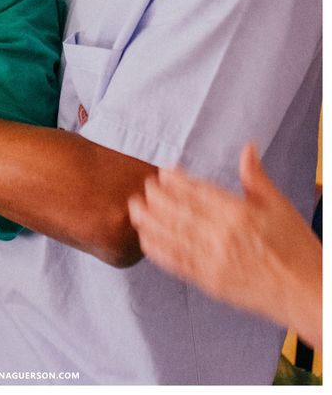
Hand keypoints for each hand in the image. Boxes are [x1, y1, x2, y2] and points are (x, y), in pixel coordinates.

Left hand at [128, 144, 321, 348]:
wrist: (309, 294)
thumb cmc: (297, 249)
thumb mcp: (280, 207)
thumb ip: (256, 178)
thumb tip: (247, 148)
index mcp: (238, 214)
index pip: (196, 192)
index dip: (174, 180)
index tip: (161, 172)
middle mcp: (220, 236)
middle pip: (176, 211)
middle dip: (155, 197)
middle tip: (143, 187)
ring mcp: (212, 261)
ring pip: (170, 236)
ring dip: (148, 221)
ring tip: (134, 208)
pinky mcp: (208, 282)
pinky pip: (175, 263)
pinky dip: (156, 250)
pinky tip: (145, 239)